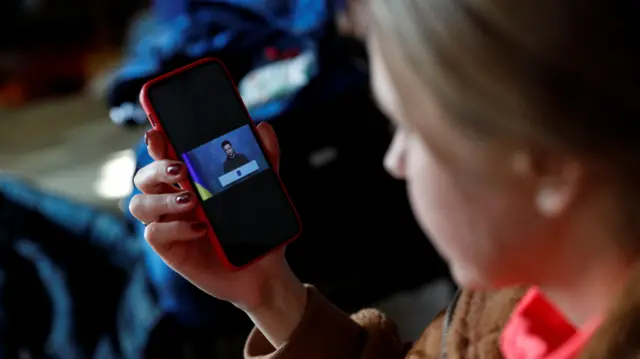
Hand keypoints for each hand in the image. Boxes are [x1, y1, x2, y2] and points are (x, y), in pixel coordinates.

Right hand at [129, 123, 306, 344]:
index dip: (155, 141)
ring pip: (140, 203)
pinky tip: (201, 228)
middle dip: (156, 168)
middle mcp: (172, 198)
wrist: (264, 270)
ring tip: (192, 200)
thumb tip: (263, 128)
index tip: (158, 133)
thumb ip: (265, 158)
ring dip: (162, 199)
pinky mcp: (170, 248)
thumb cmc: (257, 227)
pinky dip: (175, 227)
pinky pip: (154, 233)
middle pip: (144, 177)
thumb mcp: (264, 190)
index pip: (163, 154)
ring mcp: (168, 223)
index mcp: (189, 179)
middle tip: (181, 169)